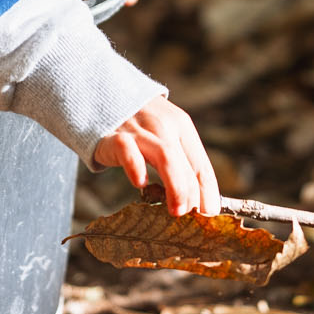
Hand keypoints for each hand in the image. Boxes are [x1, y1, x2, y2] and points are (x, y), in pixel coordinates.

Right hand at [92, 96, 221, 216]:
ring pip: (166, 158)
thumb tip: (197, 201)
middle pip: (187, 165)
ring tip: (176, 211)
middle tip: (190, 217)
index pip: (202, 166)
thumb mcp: (166, 134)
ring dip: (175, 187)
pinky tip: (140, 183)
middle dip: (192, 196)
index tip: (209, 215)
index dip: (209, 194)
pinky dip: (137, 168)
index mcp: (182, 126)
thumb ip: (179, 161)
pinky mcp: (115, 137)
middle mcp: (164, 126)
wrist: (105, 95)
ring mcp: (140, 130)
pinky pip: (129, 152)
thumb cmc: (140, 124)